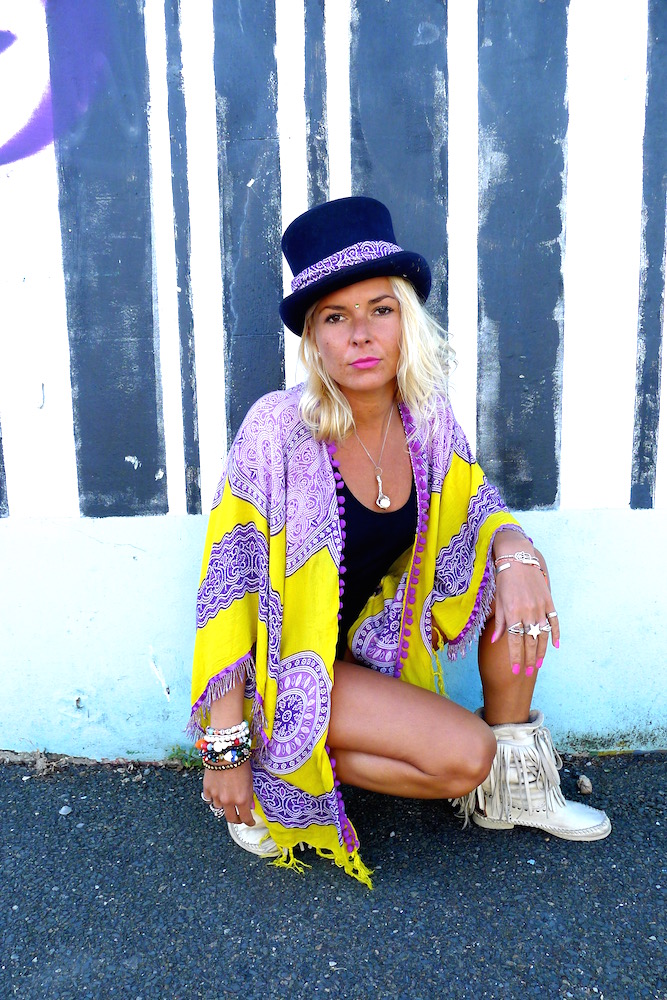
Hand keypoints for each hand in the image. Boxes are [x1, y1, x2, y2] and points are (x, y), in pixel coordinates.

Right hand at [202, 760, 254, 824]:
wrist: (226, 751)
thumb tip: (248, 805)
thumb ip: (247, 795)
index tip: (250, 822)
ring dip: (223, 806)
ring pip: (219, 808)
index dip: (249, 822)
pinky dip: (212, 797)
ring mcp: (216, 796)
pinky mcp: (207, 789)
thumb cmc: (241, 763)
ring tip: (226, 798)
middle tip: (239, 817)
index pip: (246, 818)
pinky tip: (216, 792)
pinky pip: (209, 799)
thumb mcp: (250, 780)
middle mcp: (228, 801)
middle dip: (236, 819)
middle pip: (231, 818)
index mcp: (242, 799)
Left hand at [492, 543, 559, 674]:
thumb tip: (496, 641)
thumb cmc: (504, 580)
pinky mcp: (548, 602)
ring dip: (541, 651)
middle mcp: (527, 613)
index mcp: (512, 614)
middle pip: (530, 642)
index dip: (515, 658)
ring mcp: (540, 608)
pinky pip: (554, 621)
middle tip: (528, 672)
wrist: (518, 559)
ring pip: (542, 635)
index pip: (514, 642)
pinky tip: (555, 646)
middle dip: (529, 659)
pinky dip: (556, 634)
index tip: (516, 670)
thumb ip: (499, 623)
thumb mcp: (498, 601)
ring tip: (539, 664)